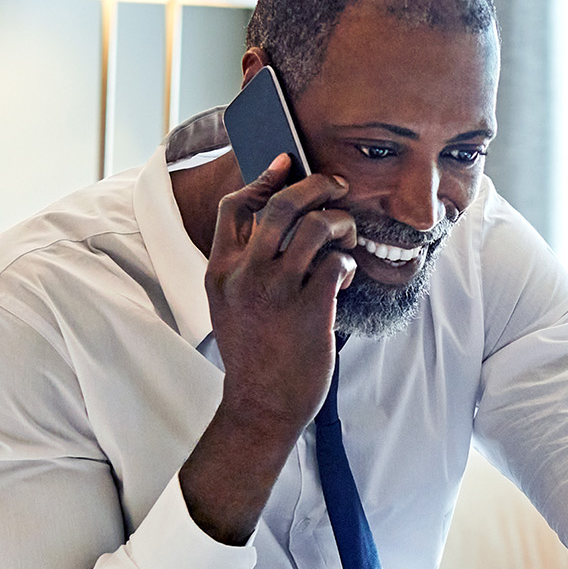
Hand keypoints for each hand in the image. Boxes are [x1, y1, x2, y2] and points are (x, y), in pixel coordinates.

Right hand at [179, 155, 355, 544]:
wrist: (261, 405)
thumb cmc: (253, 354)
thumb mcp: (229, 305)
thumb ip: (244, 266)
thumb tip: (283, 222)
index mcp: (220, 271)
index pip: (236, 207)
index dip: (263, 178)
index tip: (286, 163)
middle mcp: (245, 275)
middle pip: (282, 205)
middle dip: (316, 185)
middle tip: (337, 186)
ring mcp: (277, 291)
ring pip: (316, 227)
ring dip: (340, 223)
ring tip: (346, 235)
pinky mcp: (310, 308)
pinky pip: (337, 262)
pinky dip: (346, 262)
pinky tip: (344, 274)